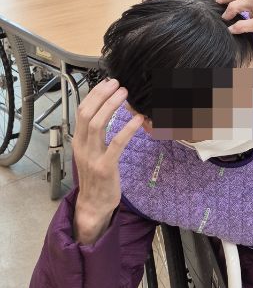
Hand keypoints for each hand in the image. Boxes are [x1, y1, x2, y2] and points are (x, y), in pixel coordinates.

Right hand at [73, 79, 143, 244]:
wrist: (93, 205)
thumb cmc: (96, 175)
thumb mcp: (92, 151)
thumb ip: (97, 132)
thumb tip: (109, 108)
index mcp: (78, 141)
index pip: (81, 111)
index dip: (94, 94)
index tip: (108, 82)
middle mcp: (82, 147)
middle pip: (87, 114)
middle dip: (102, 96)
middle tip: (118, 83)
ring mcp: (92, 157)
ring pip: (97, 125)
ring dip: (112, 107)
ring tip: (125, 94)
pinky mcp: (105, 167)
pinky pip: (116, 144)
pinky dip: (127, 129)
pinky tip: (138, 119)